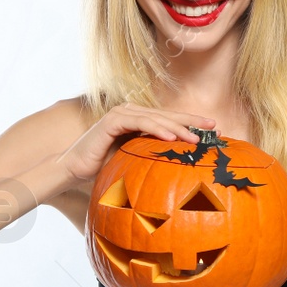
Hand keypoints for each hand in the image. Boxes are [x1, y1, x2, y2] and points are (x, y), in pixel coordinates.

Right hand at [58, 103, 216, 183]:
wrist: (73, 170)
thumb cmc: (103, 169)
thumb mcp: (134, 163)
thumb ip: (152, 159)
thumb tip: (179, 173)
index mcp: (139, 120)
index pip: (170, 119)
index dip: (192, 123)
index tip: (213, 130)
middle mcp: (132, 112)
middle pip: (168, 115)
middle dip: (191, 121)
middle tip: (214, 127)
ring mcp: (122, 114)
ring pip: (157, 118)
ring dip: (177, 128)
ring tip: (195, 139)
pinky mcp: (112, 120)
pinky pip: (140, 123)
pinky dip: (156, 129)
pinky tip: (171, 138)